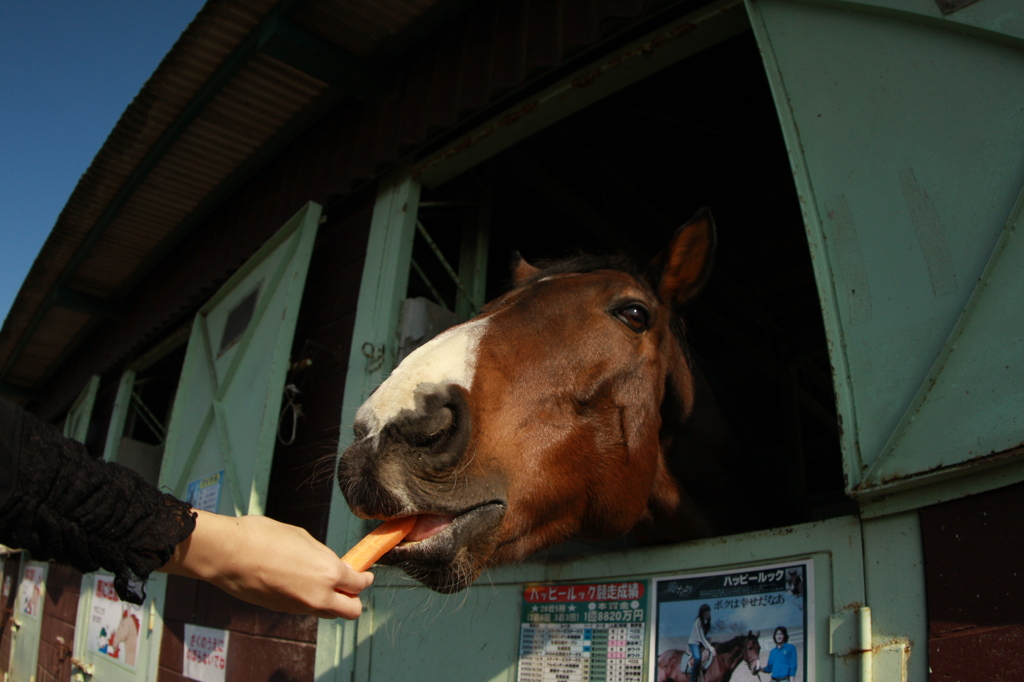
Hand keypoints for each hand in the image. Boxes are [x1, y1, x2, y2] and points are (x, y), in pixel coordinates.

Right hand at [159, 510, 372, 618]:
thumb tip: (332, 564)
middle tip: (349, 585)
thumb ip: (322, 556)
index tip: (365, 574)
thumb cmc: (264, 537)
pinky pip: (306, 609)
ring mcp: (300, 607)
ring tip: (322, 582)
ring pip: (328, 612)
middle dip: (354, 598)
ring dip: (332, 601)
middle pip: (351, 610)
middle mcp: (319, 596)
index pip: (359, 584)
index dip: (365, 578)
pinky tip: (299, 583)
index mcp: (329, 572)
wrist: (230, 554)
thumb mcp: (303, 537)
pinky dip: (310, 601)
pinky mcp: (283, 610)